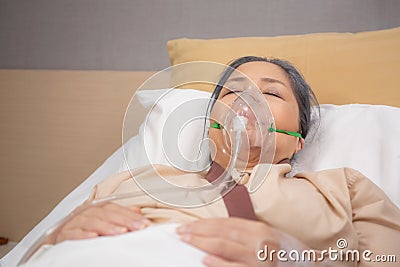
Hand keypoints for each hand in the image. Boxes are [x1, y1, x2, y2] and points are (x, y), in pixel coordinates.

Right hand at [48, 202, 150, 243]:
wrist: (55, 239)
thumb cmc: (82, 229)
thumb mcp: (103, 221)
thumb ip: (120, 215)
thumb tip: (138, 211)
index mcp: (96, 208)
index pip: (116, 208)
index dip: (131, 215)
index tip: (145, 223)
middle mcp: (85, 212)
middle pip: (106, 213)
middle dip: (124, 219)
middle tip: (138, 227)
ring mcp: (74, 222)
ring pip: (92, 221)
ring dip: (107, 226)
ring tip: (121, 231)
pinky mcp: (63, 234)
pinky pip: (73, 233)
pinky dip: (84, 234)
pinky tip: (94, 237)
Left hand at [176, 218, 293, 266]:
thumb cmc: (289, 254)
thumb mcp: (269, 237)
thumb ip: (247, 233)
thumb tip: (218, 233)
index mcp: (260, 230)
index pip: (226, 224)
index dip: (205, 223)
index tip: (190, 224)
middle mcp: (260, 241)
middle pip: (223, 232)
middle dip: (199, 231)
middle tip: (181, 231)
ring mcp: (260, 259)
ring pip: (226, 247)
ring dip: (203, 242)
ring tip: (187, 240)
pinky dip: (219, 263)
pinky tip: (205, 259)